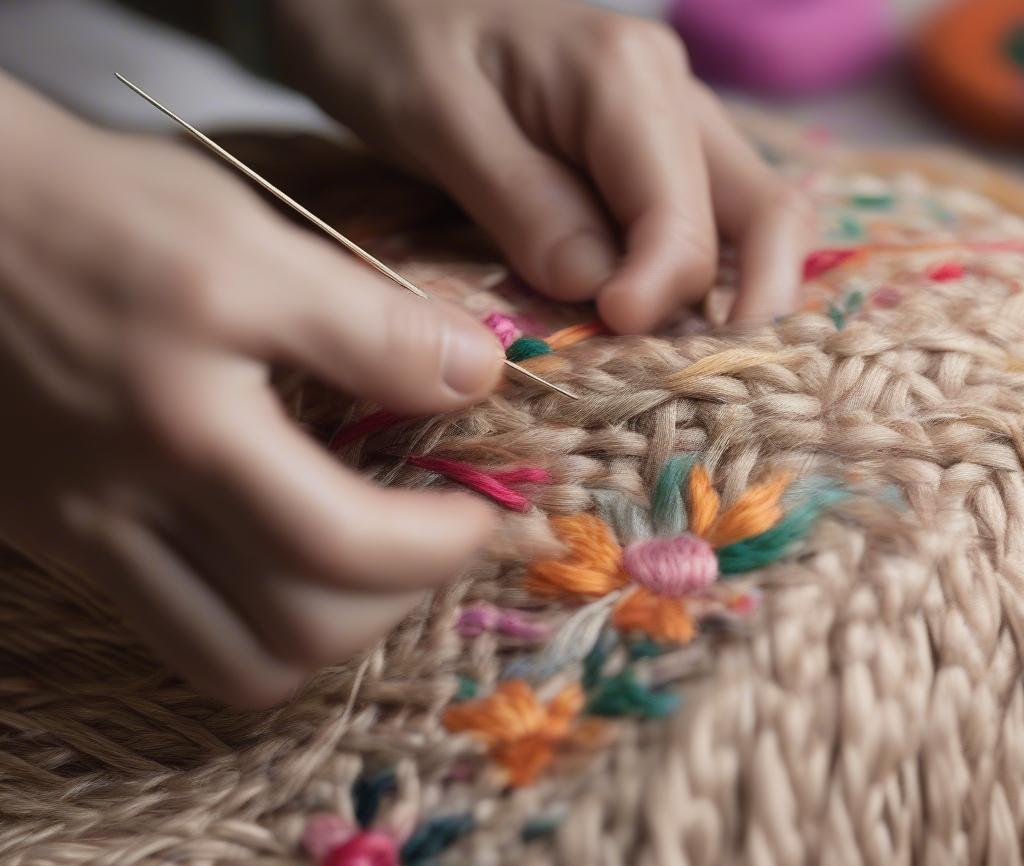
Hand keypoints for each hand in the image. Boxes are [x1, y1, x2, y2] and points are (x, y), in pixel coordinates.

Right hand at [0, 76, 503, 706]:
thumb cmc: (92, 211)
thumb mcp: (245, 238)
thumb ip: (370, 323)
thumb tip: (477, 373)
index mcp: (190, 428)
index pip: (351, 546)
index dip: (445, 543)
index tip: (483, 505)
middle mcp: (132, 509)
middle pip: (298, 634)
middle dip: (398, 600)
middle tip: (433, 539)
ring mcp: (88, 542)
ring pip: (233, 664)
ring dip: (326, 633)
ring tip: (364, 564)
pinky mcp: (61, 545)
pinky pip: (175, 636)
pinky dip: (253, 627)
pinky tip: (280, 562)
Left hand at [279, 0, 812, 331]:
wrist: (385, 1)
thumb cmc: (396, 47)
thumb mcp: (439, 122)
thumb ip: (526, 205)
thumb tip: (600, 291)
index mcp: (623, 78)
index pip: (680, 216)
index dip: (656, 292)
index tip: (606, 334)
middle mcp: (671, 94)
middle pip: (762, 214)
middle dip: (742, 306)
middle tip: (689, 376)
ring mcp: (670, 123)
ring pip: (751, 218)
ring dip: (737, 297)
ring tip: (688, 362)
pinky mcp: (650, 155)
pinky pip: (710, 220)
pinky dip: (707, 280)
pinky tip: (671, 324)